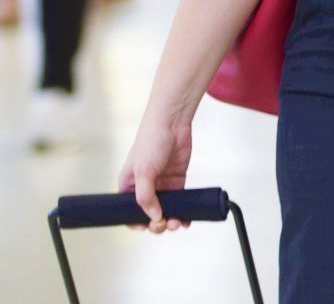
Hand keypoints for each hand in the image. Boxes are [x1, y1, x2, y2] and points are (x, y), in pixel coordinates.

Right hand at [117, 115, 193, 233]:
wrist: (172, 124)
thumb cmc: (150, 143)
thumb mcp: (143, 171)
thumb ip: (146, 196)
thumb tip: (154, 216)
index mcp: (128, 187)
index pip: (128, 212)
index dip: (136, 223)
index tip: (146, 227)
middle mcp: (144, 188)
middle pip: (148, 214)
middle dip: (156, 224)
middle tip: (164, 223)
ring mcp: (162, 185)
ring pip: (165, 210)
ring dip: (170, 220)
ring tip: (176, 223)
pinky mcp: (177, 181)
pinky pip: (180, 202)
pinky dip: (183, 212)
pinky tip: (187, 219)